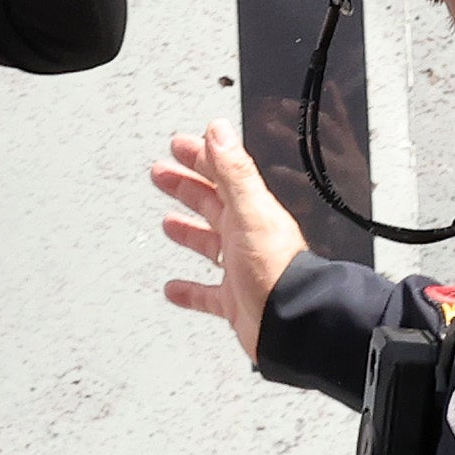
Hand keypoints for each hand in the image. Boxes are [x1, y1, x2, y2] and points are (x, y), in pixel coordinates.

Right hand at [150, 120, 302, 361]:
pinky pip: (206, 294)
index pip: (222, 175)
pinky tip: (174, 288)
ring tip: (168, 221)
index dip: (201, 157)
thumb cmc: (277, 271)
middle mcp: (246, 237)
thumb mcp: (251, 212)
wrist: (291, 323)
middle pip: (212, 204)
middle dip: (187, 186)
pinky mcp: (234, 301)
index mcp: (251, 212)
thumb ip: (234, 171)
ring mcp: (240, 269)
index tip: (180, 145)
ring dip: (188, 231)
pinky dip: (189, 290)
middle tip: (163, 173)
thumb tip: (220, 131)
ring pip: (209, 244)